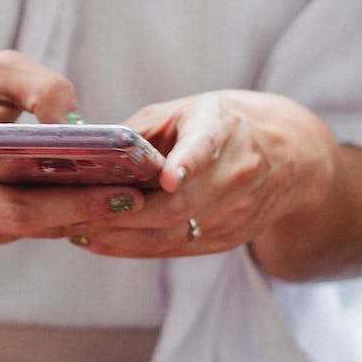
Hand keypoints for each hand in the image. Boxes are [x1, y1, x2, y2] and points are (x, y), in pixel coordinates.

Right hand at [0, 50, 161, 246]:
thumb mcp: (1, 70)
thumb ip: (40, 88)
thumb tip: (79, 127)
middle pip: (15, 210)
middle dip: (72, 206)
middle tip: (126, 196)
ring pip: (29, 227)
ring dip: (78, 215)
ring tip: (128, 198)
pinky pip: (32, 231)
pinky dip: (67, 218)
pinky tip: (103, 202)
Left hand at [60, 89, 334, 260]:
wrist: (286, 159)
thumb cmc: (218, 126)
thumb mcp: (185, 111)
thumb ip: (139, 131)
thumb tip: (86, 150)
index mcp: (224, 130)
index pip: (206, 149)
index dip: (188, 164)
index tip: (168, 177)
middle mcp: (236, 175)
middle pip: (175, 207)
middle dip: (122, 213)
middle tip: (75, 213)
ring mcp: (233, 214)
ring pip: (169, 236)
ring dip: (119, 236)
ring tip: (77, 229)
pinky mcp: (225, 240)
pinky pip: (172, 250)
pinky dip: (130, 248)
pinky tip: (98, 242)